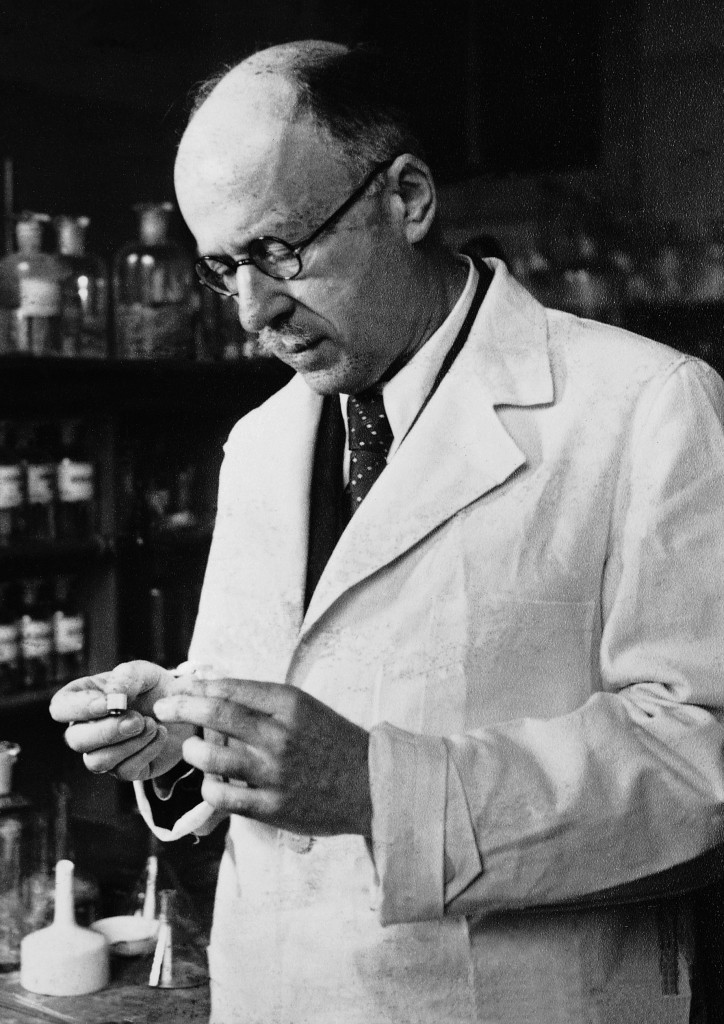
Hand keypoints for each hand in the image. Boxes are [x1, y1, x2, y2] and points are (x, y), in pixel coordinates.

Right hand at [49, 660, 196, 781]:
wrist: (182, 710)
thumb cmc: (154, 688)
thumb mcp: (145, 673)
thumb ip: (127, 676)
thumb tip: (113, 696)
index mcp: (83, 699)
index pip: (60, 708)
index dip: (80, 708)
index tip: (110, 703)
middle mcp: (86, 729)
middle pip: (76, 740)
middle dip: (108, 731)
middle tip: (138, 719)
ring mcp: (103, 753)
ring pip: (97, 762)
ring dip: (129, 743)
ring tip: (153, 724)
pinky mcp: (124, 770)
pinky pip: (125, 771)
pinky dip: (147, 751)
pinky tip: (160, 734)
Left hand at [153, 677, 371, 837]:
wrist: (372, 784)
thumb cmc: (334, 742)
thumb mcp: (306, 708)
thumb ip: (264, 702)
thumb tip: (214, 692)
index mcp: (290, 704)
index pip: (231, 688)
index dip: (199, 687)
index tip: (181, 687)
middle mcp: (280, 735)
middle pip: (216, 715)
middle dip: (181, 707)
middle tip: (164, 707)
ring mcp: (275, 773)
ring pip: (213, 758)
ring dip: (193, 752)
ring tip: (192, 751)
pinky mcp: (273, 806)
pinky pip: (224, 797)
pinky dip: (209, 788)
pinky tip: (211, 784)